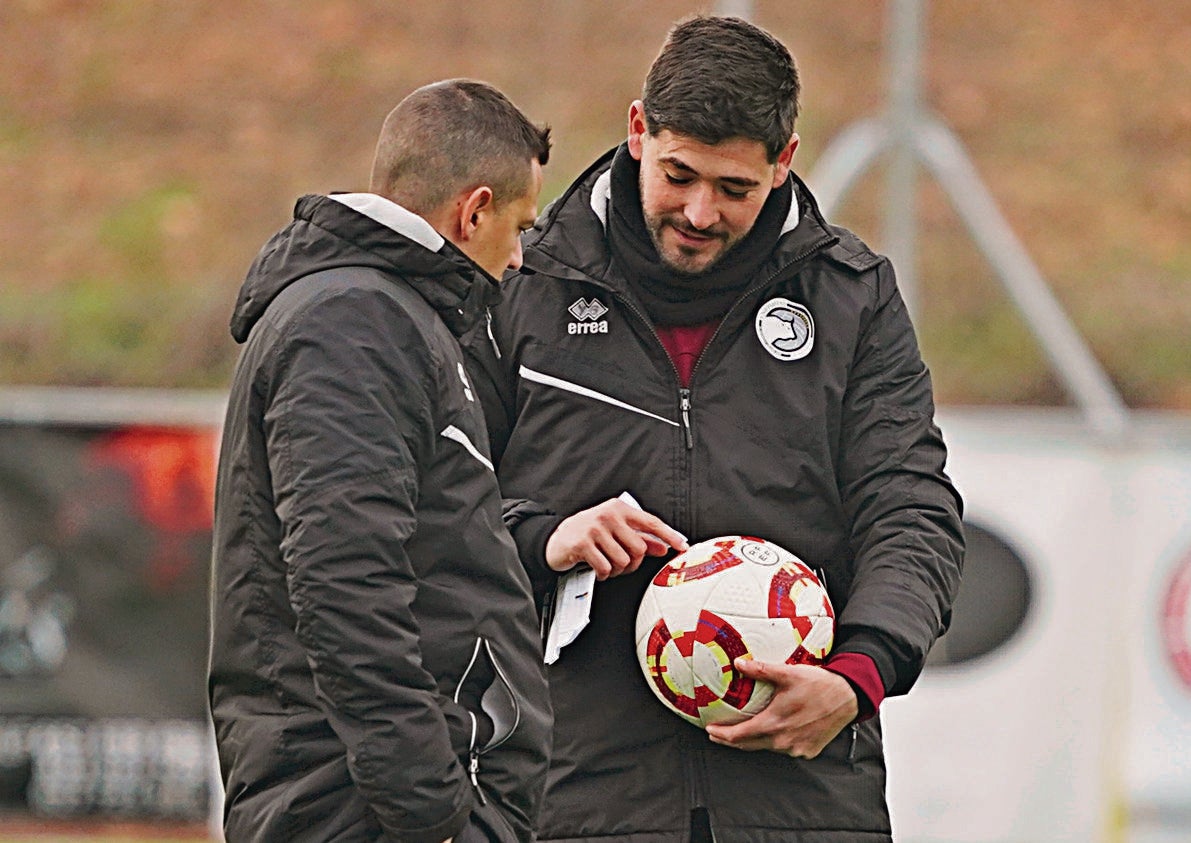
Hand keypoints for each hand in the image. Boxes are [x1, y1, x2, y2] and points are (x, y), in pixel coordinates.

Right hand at [545, 498, 687, 579]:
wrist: (556, 539)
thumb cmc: (589, 534)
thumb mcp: (616, 532)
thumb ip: (640, 538)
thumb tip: (663, 547)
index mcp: (620, 509)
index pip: (651, 522)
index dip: (669, 535)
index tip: (682, 546)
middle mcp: (608, 515)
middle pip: (638, 548)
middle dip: (633, 562)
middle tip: (621, 564)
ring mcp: (595, 529)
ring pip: (623, 560)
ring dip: (617, 570)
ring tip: (606, 564)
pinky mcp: (583, 544)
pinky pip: (605, 568)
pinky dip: (603, 574)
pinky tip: (597, 568)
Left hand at [705, 659, 857, 757]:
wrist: (848, 697)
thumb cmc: (818, 684)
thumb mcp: (787, 673)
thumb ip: (761, 670)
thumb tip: (738, 663)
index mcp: (774, 723)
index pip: (739, 736)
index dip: (722, 735)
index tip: (710, 730)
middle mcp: (783, 741)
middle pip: (748, 745)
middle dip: (730, 740)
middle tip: (717, 734)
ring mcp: (796, 749)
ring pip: (766, 747)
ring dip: (753, 741)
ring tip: (742, 731)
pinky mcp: (808, 751)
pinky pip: (784, 749)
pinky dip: (774, 742)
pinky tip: (771, 732)